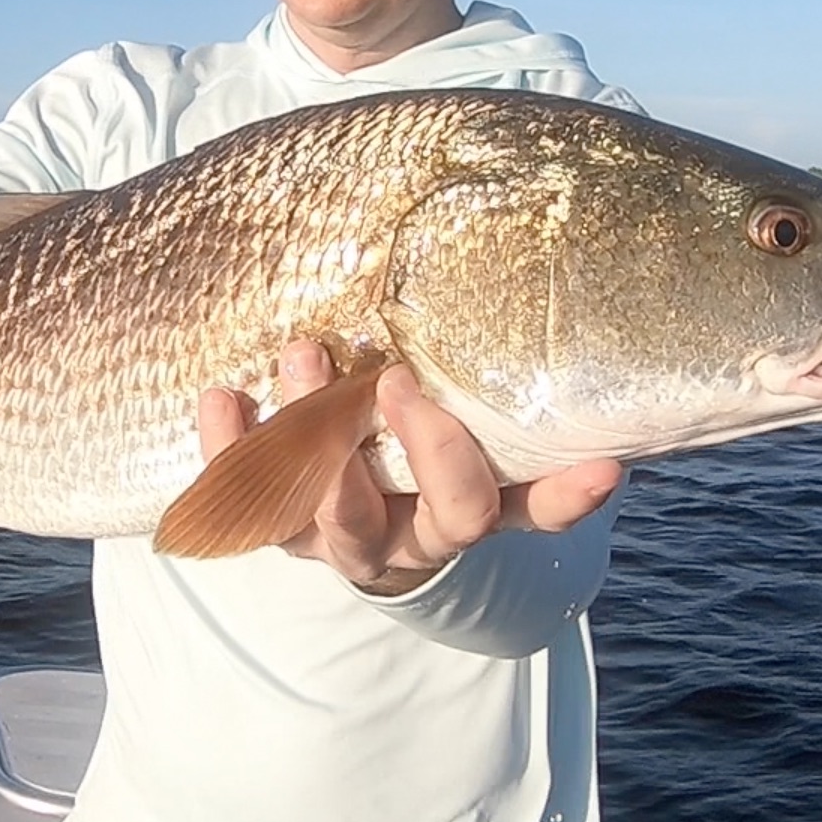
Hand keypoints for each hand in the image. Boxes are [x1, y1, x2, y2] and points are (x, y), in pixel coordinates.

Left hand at [197, 340, 621, 592]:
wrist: (346, 521)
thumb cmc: (411, 443)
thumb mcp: (453, 416)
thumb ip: (483, 380)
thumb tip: (540, 282)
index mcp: (471, 510)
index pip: (533, 510)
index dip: (566, 497)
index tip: (601, 465)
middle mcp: (413, 533)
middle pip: (446, 516)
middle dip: (430, 448)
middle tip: (402, 378)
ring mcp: (342, 539)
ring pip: (336, 512)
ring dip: (321, 435)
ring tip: (304, 352)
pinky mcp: (277, 526)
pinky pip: (246, 501)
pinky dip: (229, 449)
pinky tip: (220, 395)